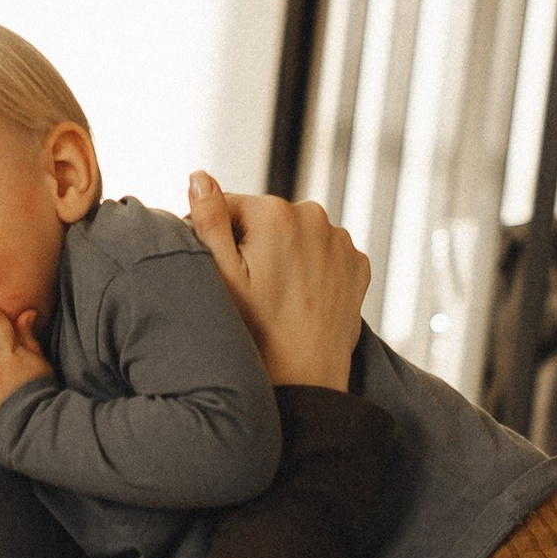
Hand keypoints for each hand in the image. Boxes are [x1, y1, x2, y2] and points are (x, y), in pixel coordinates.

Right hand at [189, 175, 366, 391]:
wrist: (306, 380)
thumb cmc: (256, 332)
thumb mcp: (220, 274)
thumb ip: (208, 218)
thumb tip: (199, 176)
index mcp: (277, 212)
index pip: (230, 205)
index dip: (216, 237)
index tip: (218, 271)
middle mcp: (316, 216)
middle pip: (266, 219)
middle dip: (251, 244)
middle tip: (247, 289)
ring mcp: (341, 241)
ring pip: (296, 235)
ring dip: (282, 254)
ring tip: (273, 296)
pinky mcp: (357, 264)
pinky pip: (323, 254)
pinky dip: (310, 268)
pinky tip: (298, 297)